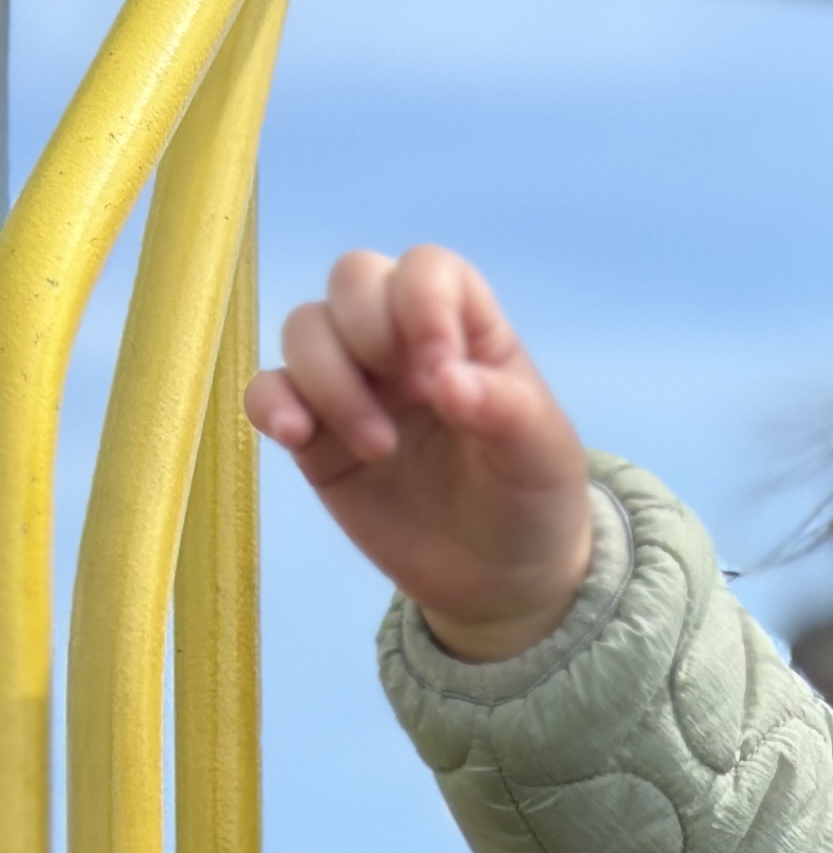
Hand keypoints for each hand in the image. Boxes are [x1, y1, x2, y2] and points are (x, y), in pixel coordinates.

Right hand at [245, 246, 593, 661]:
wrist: (499, 583)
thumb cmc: (531, 502)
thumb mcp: (544, 459)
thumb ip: (508, 410)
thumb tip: (445, 380)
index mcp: (466, 330)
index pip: (427, 269)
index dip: (422, 301)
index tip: (439, 368)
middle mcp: (401, 342)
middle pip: (353, 280)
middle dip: (368, 331)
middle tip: (410, 404)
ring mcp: (354, 383)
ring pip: (305, 328)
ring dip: (328, 378)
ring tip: (379, 450)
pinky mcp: (315, 434)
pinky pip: (268, 389)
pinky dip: (270, 401)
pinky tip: (294, 435)